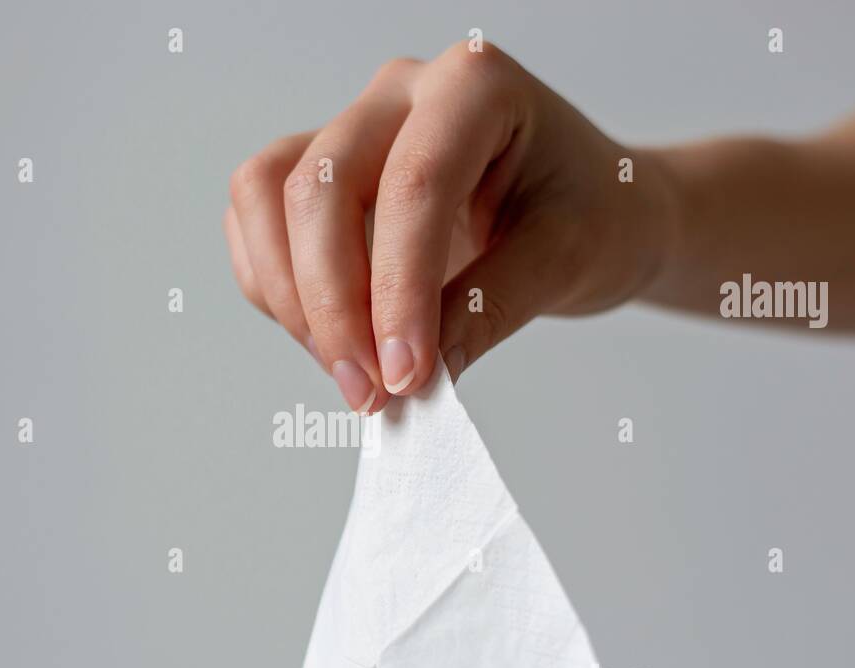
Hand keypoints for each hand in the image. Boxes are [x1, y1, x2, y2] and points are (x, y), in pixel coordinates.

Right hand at [224, 41, 675, 411]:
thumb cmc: (593, 215)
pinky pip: (258, 222)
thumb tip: (414, 373)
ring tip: (351, 373)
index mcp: (473, 87)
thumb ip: (487, 310)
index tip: (404, 377)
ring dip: (292, 298)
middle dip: (333, 305)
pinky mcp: (322, 173)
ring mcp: (352, 128)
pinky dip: (277, 290)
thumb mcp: (564, 260)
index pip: (412, 185)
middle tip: (371, 392)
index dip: (395, 291)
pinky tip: (332, 340)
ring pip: (266, 196)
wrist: (595, 208)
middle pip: (319, 188)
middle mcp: (400, 93)